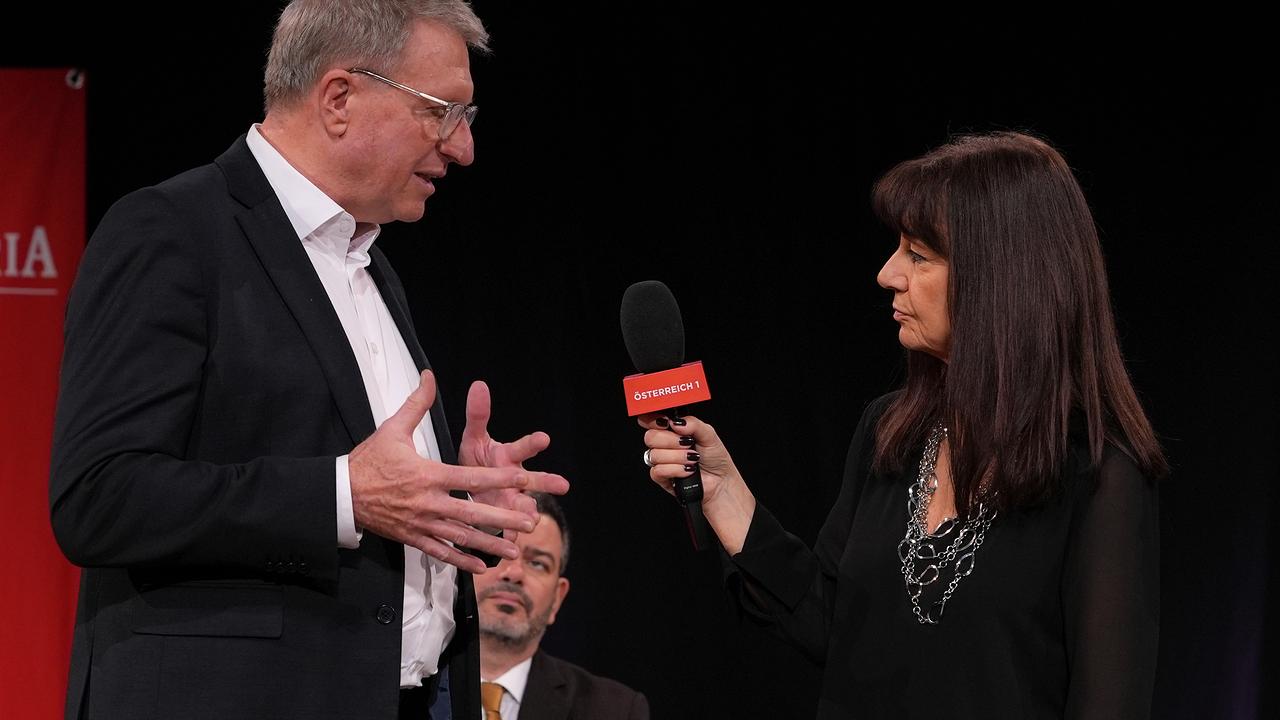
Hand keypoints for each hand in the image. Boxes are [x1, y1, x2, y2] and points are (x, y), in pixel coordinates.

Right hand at [349, 371, 566, 572]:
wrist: (340, 494)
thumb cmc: (368, 461)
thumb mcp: (392, 429)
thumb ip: (416, 404)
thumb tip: (429, 377)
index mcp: (428, 475)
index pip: (471, 479)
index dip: (499, 480)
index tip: (522, 481)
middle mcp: (428, 503)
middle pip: (473, 513)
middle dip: (504, 519)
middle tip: (533, 524)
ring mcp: (421, 524)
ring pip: (461, 537)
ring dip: (490, 544)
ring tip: (514, 550)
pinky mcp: (413, 538)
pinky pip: (440, 552)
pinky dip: (461, 560)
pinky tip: (481, 565)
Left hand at [458, 380, 564, 531]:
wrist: (472, 486)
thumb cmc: (478, 459)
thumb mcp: (474, 437)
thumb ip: (478, 415)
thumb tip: (479, 386)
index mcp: (509, 457)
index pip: (522, 447)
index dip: (533, 443)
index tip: (543, 438)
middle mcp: (516, 479)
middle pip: (535, 479)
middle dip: (548, 482)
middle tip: (562, 484)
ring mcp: (512, 500)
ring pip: (526, 507)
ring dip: (528, 513)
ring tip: (531, 520)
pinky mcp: (504, 519)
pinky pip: (508, 529)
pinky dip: (508, 536)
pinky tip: (509, 544)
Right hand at [637, 413, 755, 553]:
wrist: (720, 481)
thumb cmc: (715, 458)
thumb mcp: (708, 433)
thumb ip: (693, 423)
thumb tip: (676, 422)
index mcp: (672, 430)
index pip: (650, 421)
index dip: (652, 420)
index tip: (666, 423)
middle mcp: (664, 445)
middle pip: (650, 437)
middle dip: (671, 440)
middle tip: (687, 444)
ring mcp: (661, 461)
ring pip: (654, 455)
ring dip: (677, 457)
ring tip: (692, 459)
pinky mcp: (662, 478)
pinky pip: (658, 470)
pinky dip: (675, 470)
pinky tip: (687, 470)